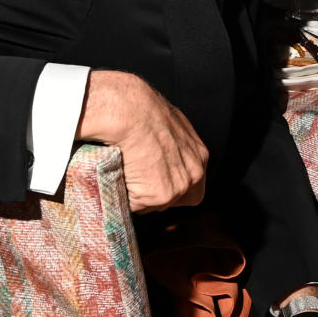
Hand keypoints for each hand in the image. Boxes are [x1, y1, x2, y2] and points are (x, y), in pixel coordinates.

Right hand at [77, 70, 206, 211]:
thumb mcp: (168, 125)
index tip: (152, 179)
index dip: (169, 184)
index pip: (190, 185)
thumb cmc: (143, 110)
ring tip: (124, 172)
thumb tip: (158, 151)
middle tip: (135, 177)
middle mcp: (195, 173)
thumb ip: (171, 145)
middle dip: (154, 194)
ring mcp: (178, 186)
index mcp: (199, 156)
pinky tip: (118, 175)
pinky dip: (124, 196)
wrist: (130, 111)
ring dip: (137, 195)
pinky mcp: (159, 195)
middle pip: (175, 199)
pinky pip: (136, 206)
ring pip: (154, 205)